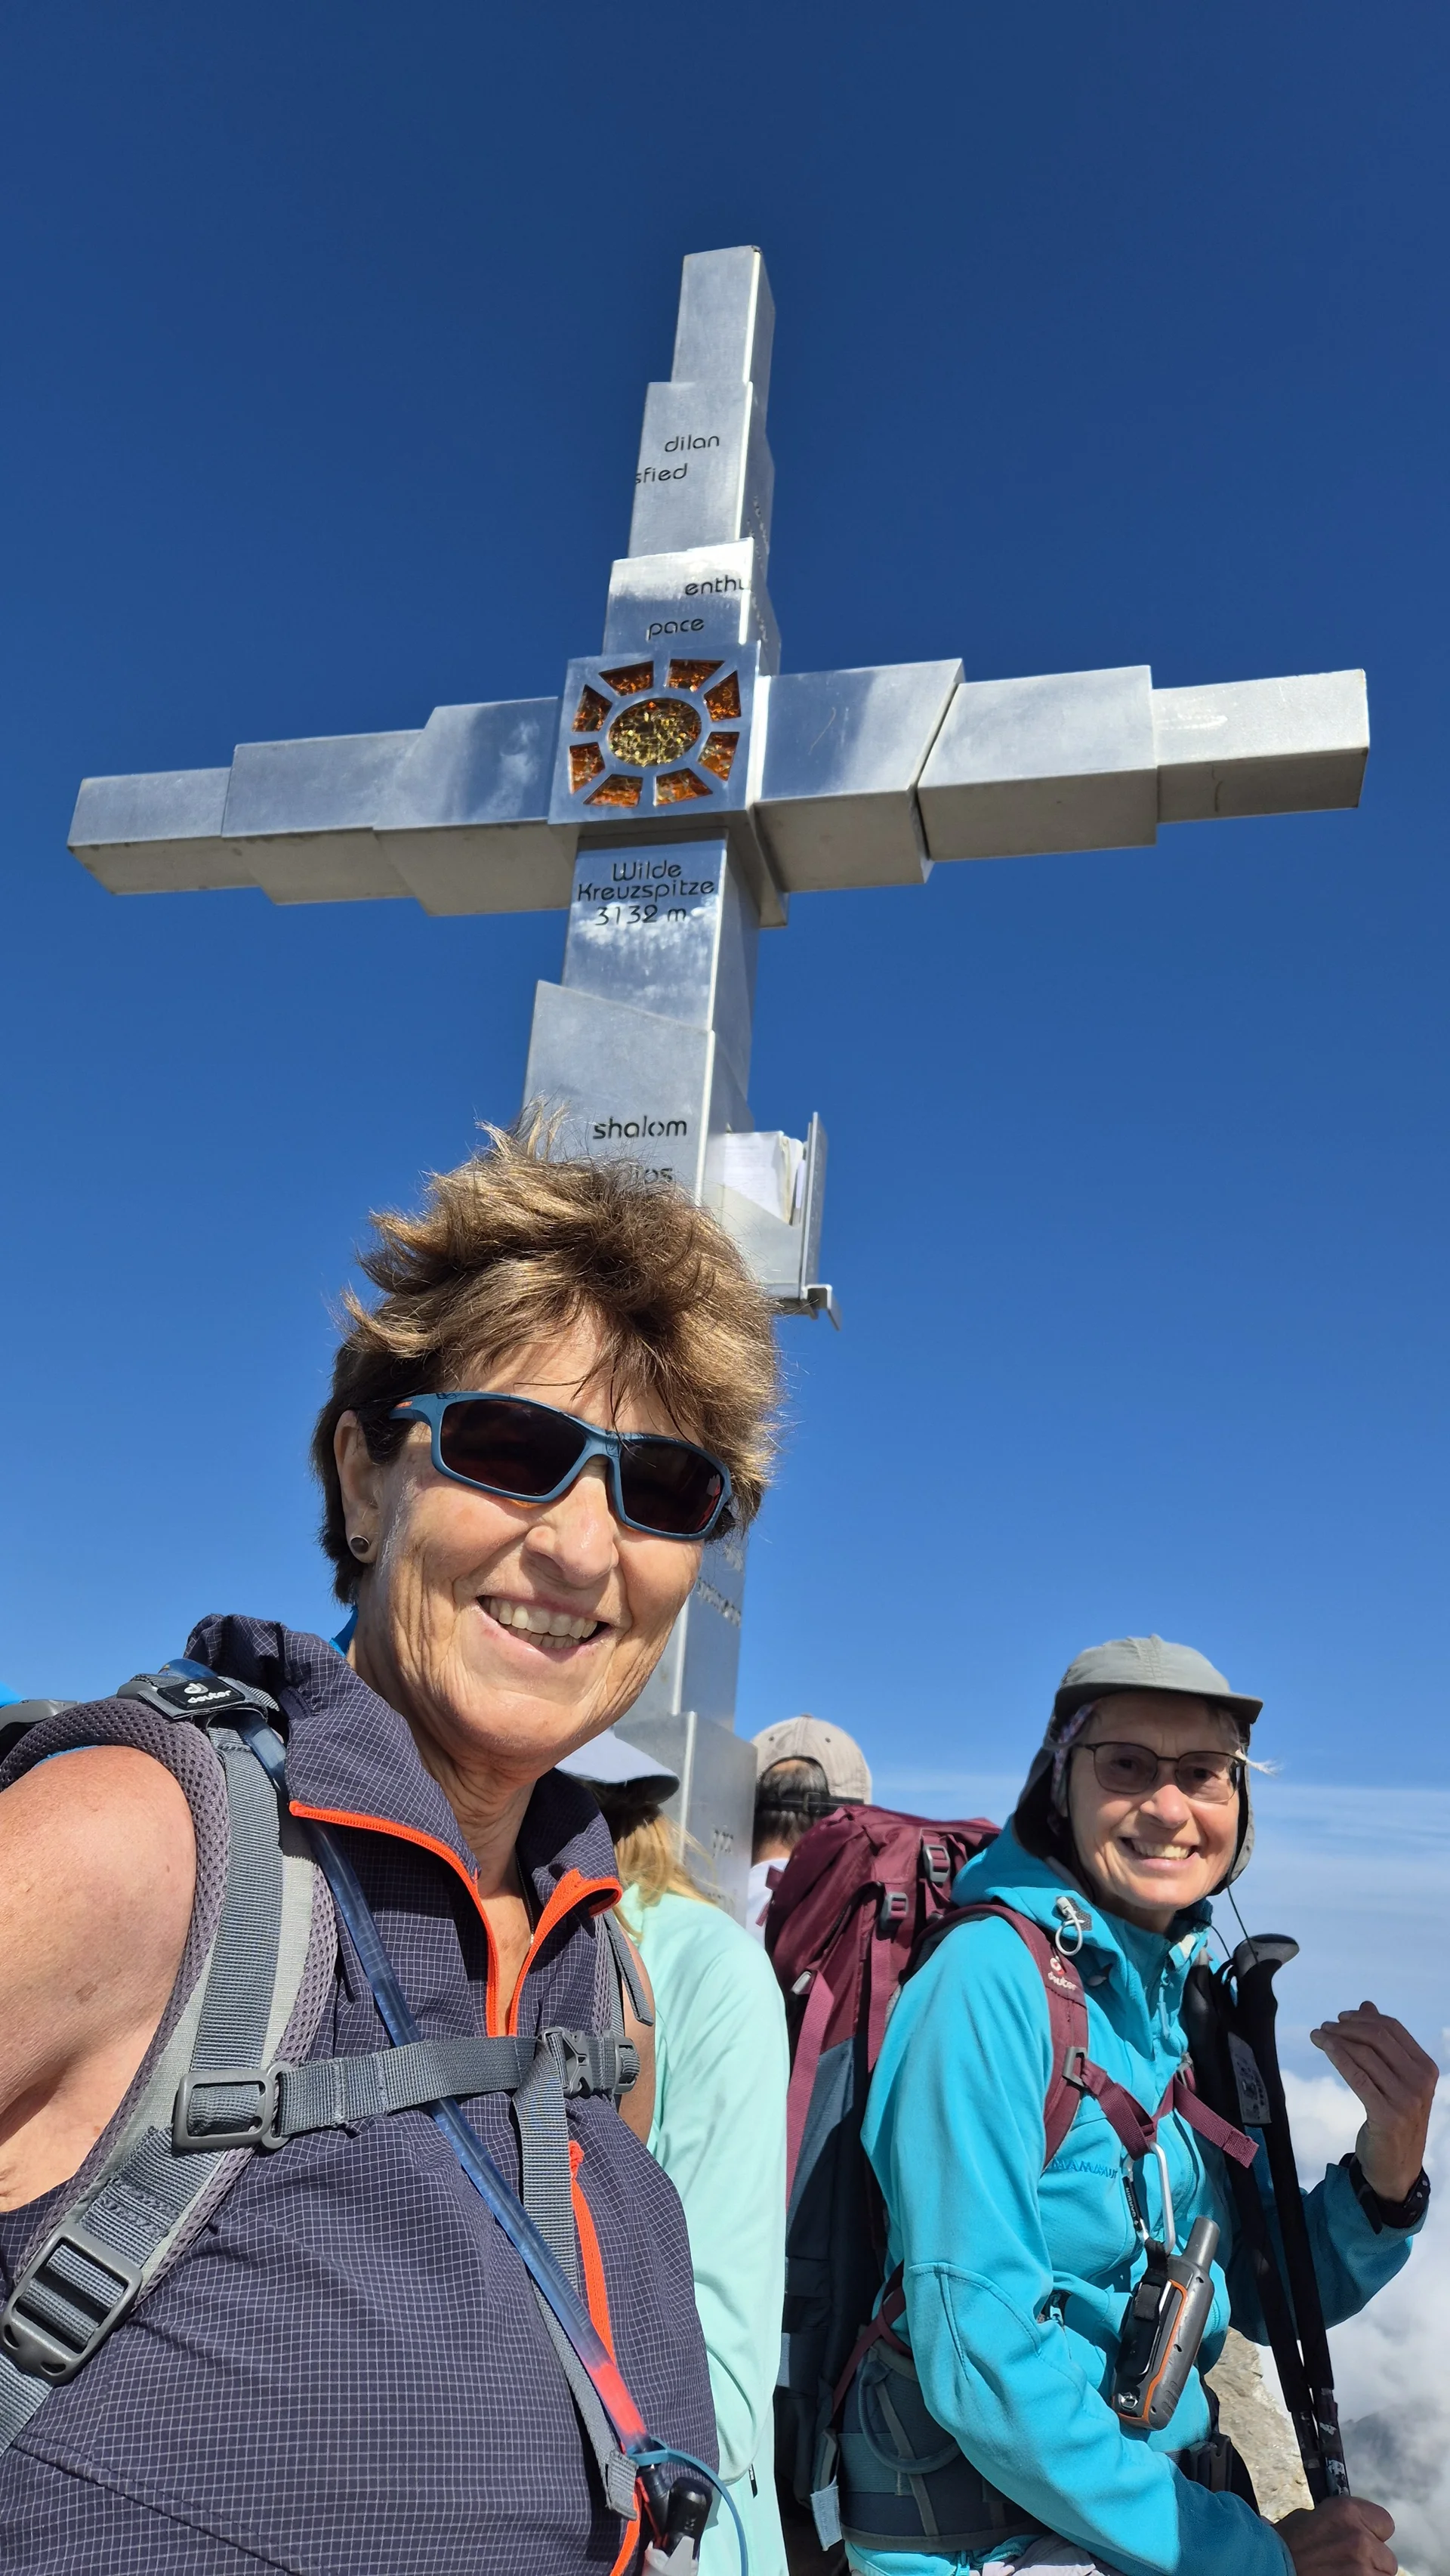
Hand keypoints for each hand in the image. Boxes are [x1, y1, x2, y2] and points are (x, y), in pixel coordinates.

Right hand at [1278, 2498, 1395, 2575]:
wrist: (1270, 2566)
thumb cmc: (1286, 2544)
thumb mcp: (1311, 2518)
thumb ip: (1340, 2523)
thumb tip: (1357, 2529)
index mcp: (1347, 2511)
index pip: (1385, 2523)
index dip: (1374, 2534)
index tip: (1363, 2540)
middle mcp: (1360, 2538)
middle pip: (1387, 2557)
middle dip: (1372, 2563)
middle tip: (1348, 2565)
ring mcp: (1363, 2569)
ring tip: (1344, 2575)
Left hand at [1309, 2001, 1437, 2202]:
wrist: (1397, 2169)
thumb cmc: (1395, 2121)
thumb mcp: (1396, 2081)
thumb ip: (1385, 2045)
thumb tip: (1367, 2005)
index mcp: (1426, 2068)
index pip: (1393, 2029)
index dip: (1364, 2018)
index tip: (1341, 2017)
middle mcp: (1420, 2081)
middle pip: (1378, 2037)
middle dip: (1348, 2027)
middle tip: (1326, 2026)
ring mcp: (1406, 2099)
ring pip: (1365, 2054)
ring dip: (1337, 2040)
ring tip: (1319, 2036)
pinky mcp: (1387, 2114)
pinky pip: (1357, 2077)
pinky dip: (1338, 2057)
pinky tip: (1325, 2048)